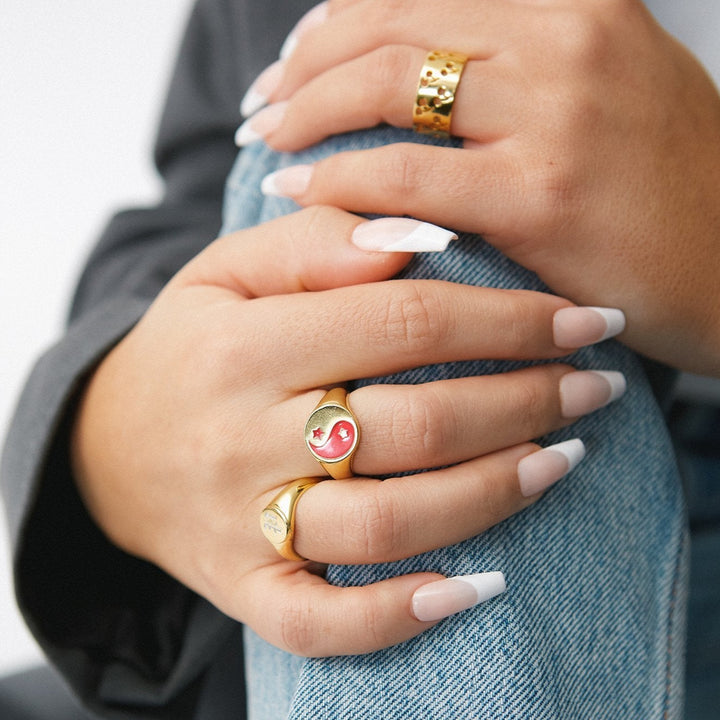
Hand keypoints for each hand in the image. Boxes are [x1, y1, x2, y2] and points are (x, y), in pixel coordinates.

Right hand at [71, 207, 622, 655]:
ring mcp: (242, 523)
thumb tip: (412, 240)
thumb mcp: (225, 270)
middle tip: (592, 386)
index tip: (577, 318)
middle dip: (522, 401)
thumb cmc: (189, 346)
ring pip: (388, 522)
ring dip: (492, 493)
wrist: (107, 444)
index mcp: (245, 346)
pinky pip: (321, 621)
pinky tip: (477, 589)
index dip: (506, 319)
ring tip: (561, 458)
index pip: (402, 322)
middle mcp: (243, 439)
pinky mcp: (242, 584)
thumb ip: (313, 241)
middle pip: (412, 424)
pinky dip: (401, 614)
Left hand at [240, 0, 719, 374]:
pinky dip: (339, 179)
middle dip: (305, 65)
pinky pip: (408, 176)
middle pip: (388, 27)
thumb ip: (522, 64)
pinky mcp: (541, 197)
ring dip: (307, 112)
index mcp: (575, 2)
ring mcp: (556, 115)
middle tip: (264, 105)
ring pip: (389, 88)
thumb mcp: (608, 87)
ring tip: (268, 140)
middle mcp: (565, 39)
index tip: (293, 62)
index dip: (335, 24)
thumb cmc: (665, 186)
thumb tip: (426, 69)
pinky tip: (300, 190)